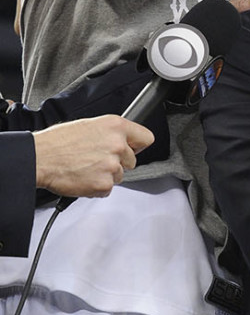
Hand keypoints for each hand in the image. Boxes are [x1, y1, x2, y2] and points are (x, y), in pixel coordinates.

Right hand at [33, 115, 153, 197]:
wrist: (38, 158)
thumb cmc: (57, 142)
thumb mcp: (89, 125)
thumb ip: (111, 133)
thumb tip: (124, 140)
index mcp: (116, 126)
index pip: (146, 138)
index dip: (137, 146)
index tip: (132, 149)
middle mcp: (117, 144)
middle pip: (132, 160)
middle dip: (117, 162)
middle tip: (96, 160)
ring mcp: (112, 165)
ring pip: (119, 175)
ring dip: (105, 175)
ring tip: (85, 167)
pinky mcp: (104, 183)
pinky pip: (107, 189)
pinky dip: (96, 187)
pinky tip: (83, 178)